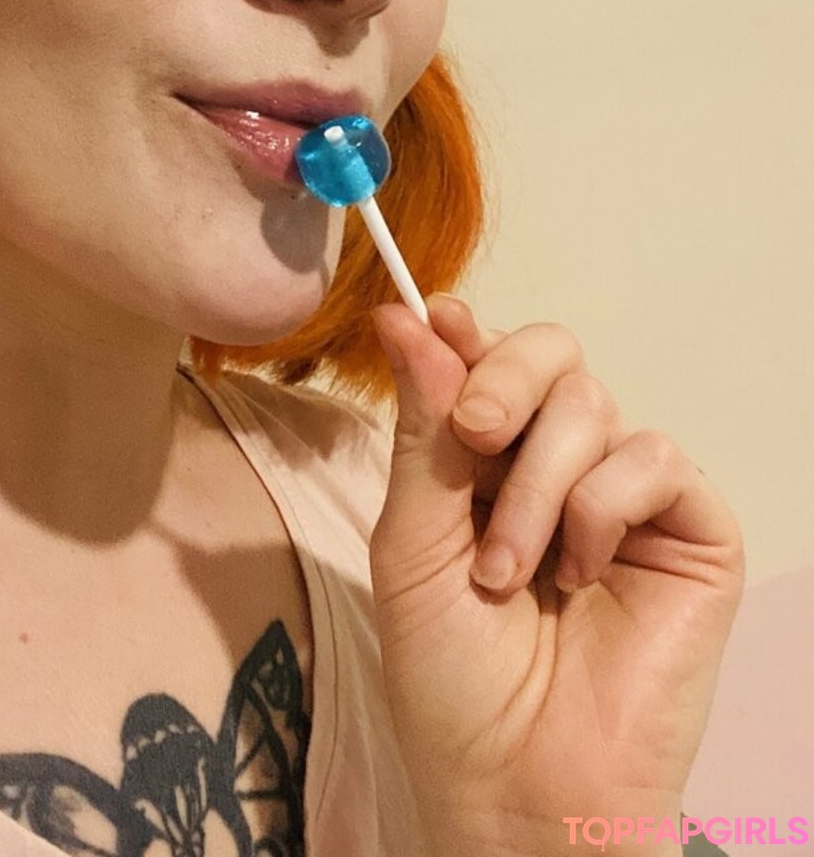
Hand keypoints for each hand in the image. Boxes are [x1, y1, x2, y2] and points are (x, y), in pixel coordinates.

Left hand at [368, 294, 744, 856]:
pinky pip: (652, 458)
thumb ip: (423, 431)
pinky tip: (582, 575)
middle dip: (505, 379)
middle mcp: (557, 464)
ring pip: (592, 406)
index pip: (488, 359)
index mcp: (486, 461)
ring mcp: (626, 494)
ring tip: (508, 574)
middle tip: (475, 436)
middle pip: (551, 354)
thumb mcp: (412, 545)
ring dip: (535, 486)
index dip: (466, 332)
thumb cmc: (451, 677)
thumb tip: (409, 317)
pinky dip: (601, 508)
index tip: (436, 316)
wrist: (517, 784)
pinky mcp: (690, 530)